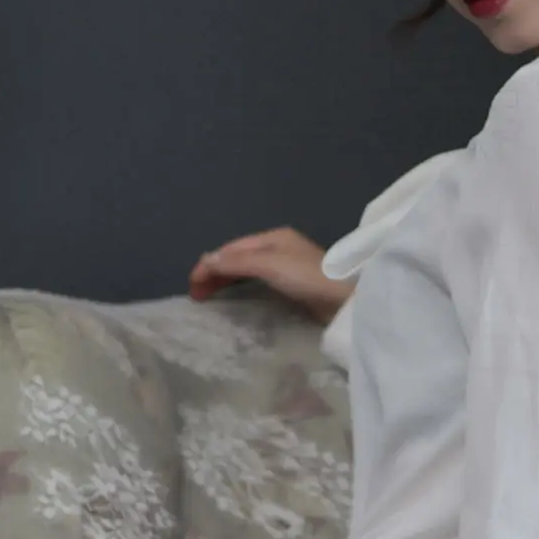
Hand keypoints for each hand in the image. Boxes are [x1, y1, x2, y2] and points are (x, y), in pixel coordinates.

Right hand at [189, 223, 354, 321]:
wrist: (345, 301)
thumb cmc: (308, 277)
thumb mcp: (269, 265)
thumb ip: (237, 262)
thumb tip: (205, 260)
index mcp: (273, 238)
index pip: (232, 248)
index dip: (210, 264)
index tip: (192, 285)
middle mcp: (279, 248)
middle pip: (238, 258)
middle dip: (215, 272)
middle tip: (196, 295)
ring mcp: (287, 266)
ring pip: (247, 270)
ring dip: (226, 280)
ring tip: (208, 297)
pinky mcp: (294, 286)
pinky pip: (259, 282)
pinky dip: (241, 287)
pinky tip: (235, 297)